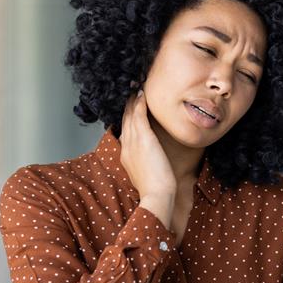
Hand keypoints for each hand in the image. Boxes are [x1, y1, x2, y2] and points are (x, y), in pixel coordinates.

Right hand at [119, 90, 175, 224]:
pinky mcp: (143, 139)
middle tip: (129, 89)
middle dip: (127, 104)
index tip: (130, 106)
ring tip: (134, 85)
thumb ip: (147, 163)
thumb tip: (152, 159)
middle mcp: (126, 146)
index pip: (125, 130)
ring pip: (130, 115)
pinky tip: (142, 94)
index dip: (127, 116)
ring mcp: (133, 142)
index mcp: (126, 155)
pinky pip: (139, 116)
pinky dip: (139, 104)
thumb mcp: (148, 174)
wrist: (157, 197)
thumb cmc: (157, 190)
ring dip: (132, 99)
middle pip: (125, 119)